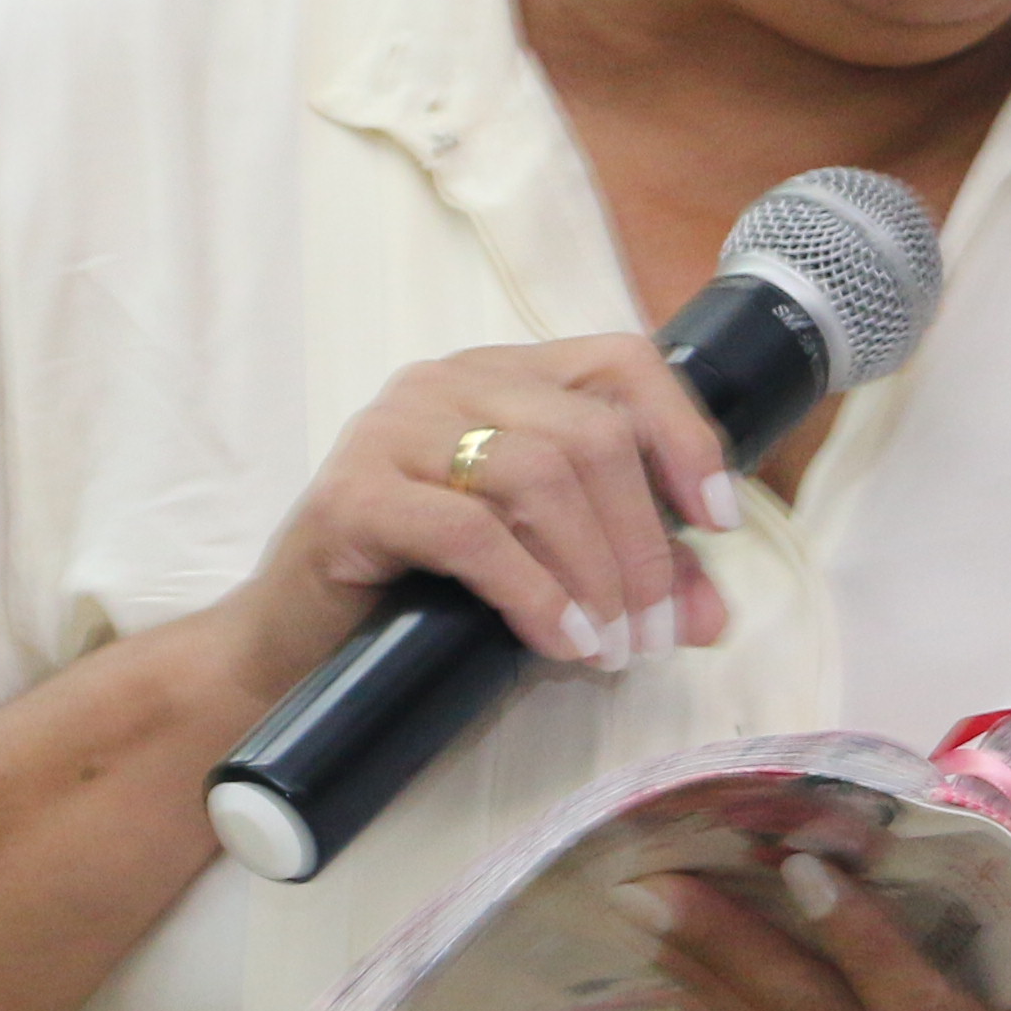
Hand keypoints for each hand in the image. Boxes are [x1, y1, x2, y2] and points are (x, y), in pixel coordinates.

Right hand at [205, 334, 736, 696]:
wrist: (290, 646)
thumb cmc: (420, 597)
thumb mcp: (545, 573)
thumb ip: (628, 578)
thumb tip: (712, 615)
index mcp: (504, 378)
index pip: (622, 363)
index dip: (685, 435)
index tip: (720, 522)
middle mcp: (450, 383)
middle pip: (592, 434)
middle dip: (643, 544)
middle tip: (651, 634)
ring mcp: (394, 428)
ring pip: (539, 475)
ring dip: (594, 573)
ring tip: (607, 648)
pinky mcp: (354, 493)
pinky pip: (470, 532)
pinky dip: (532, 591)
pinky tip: (559, 642)